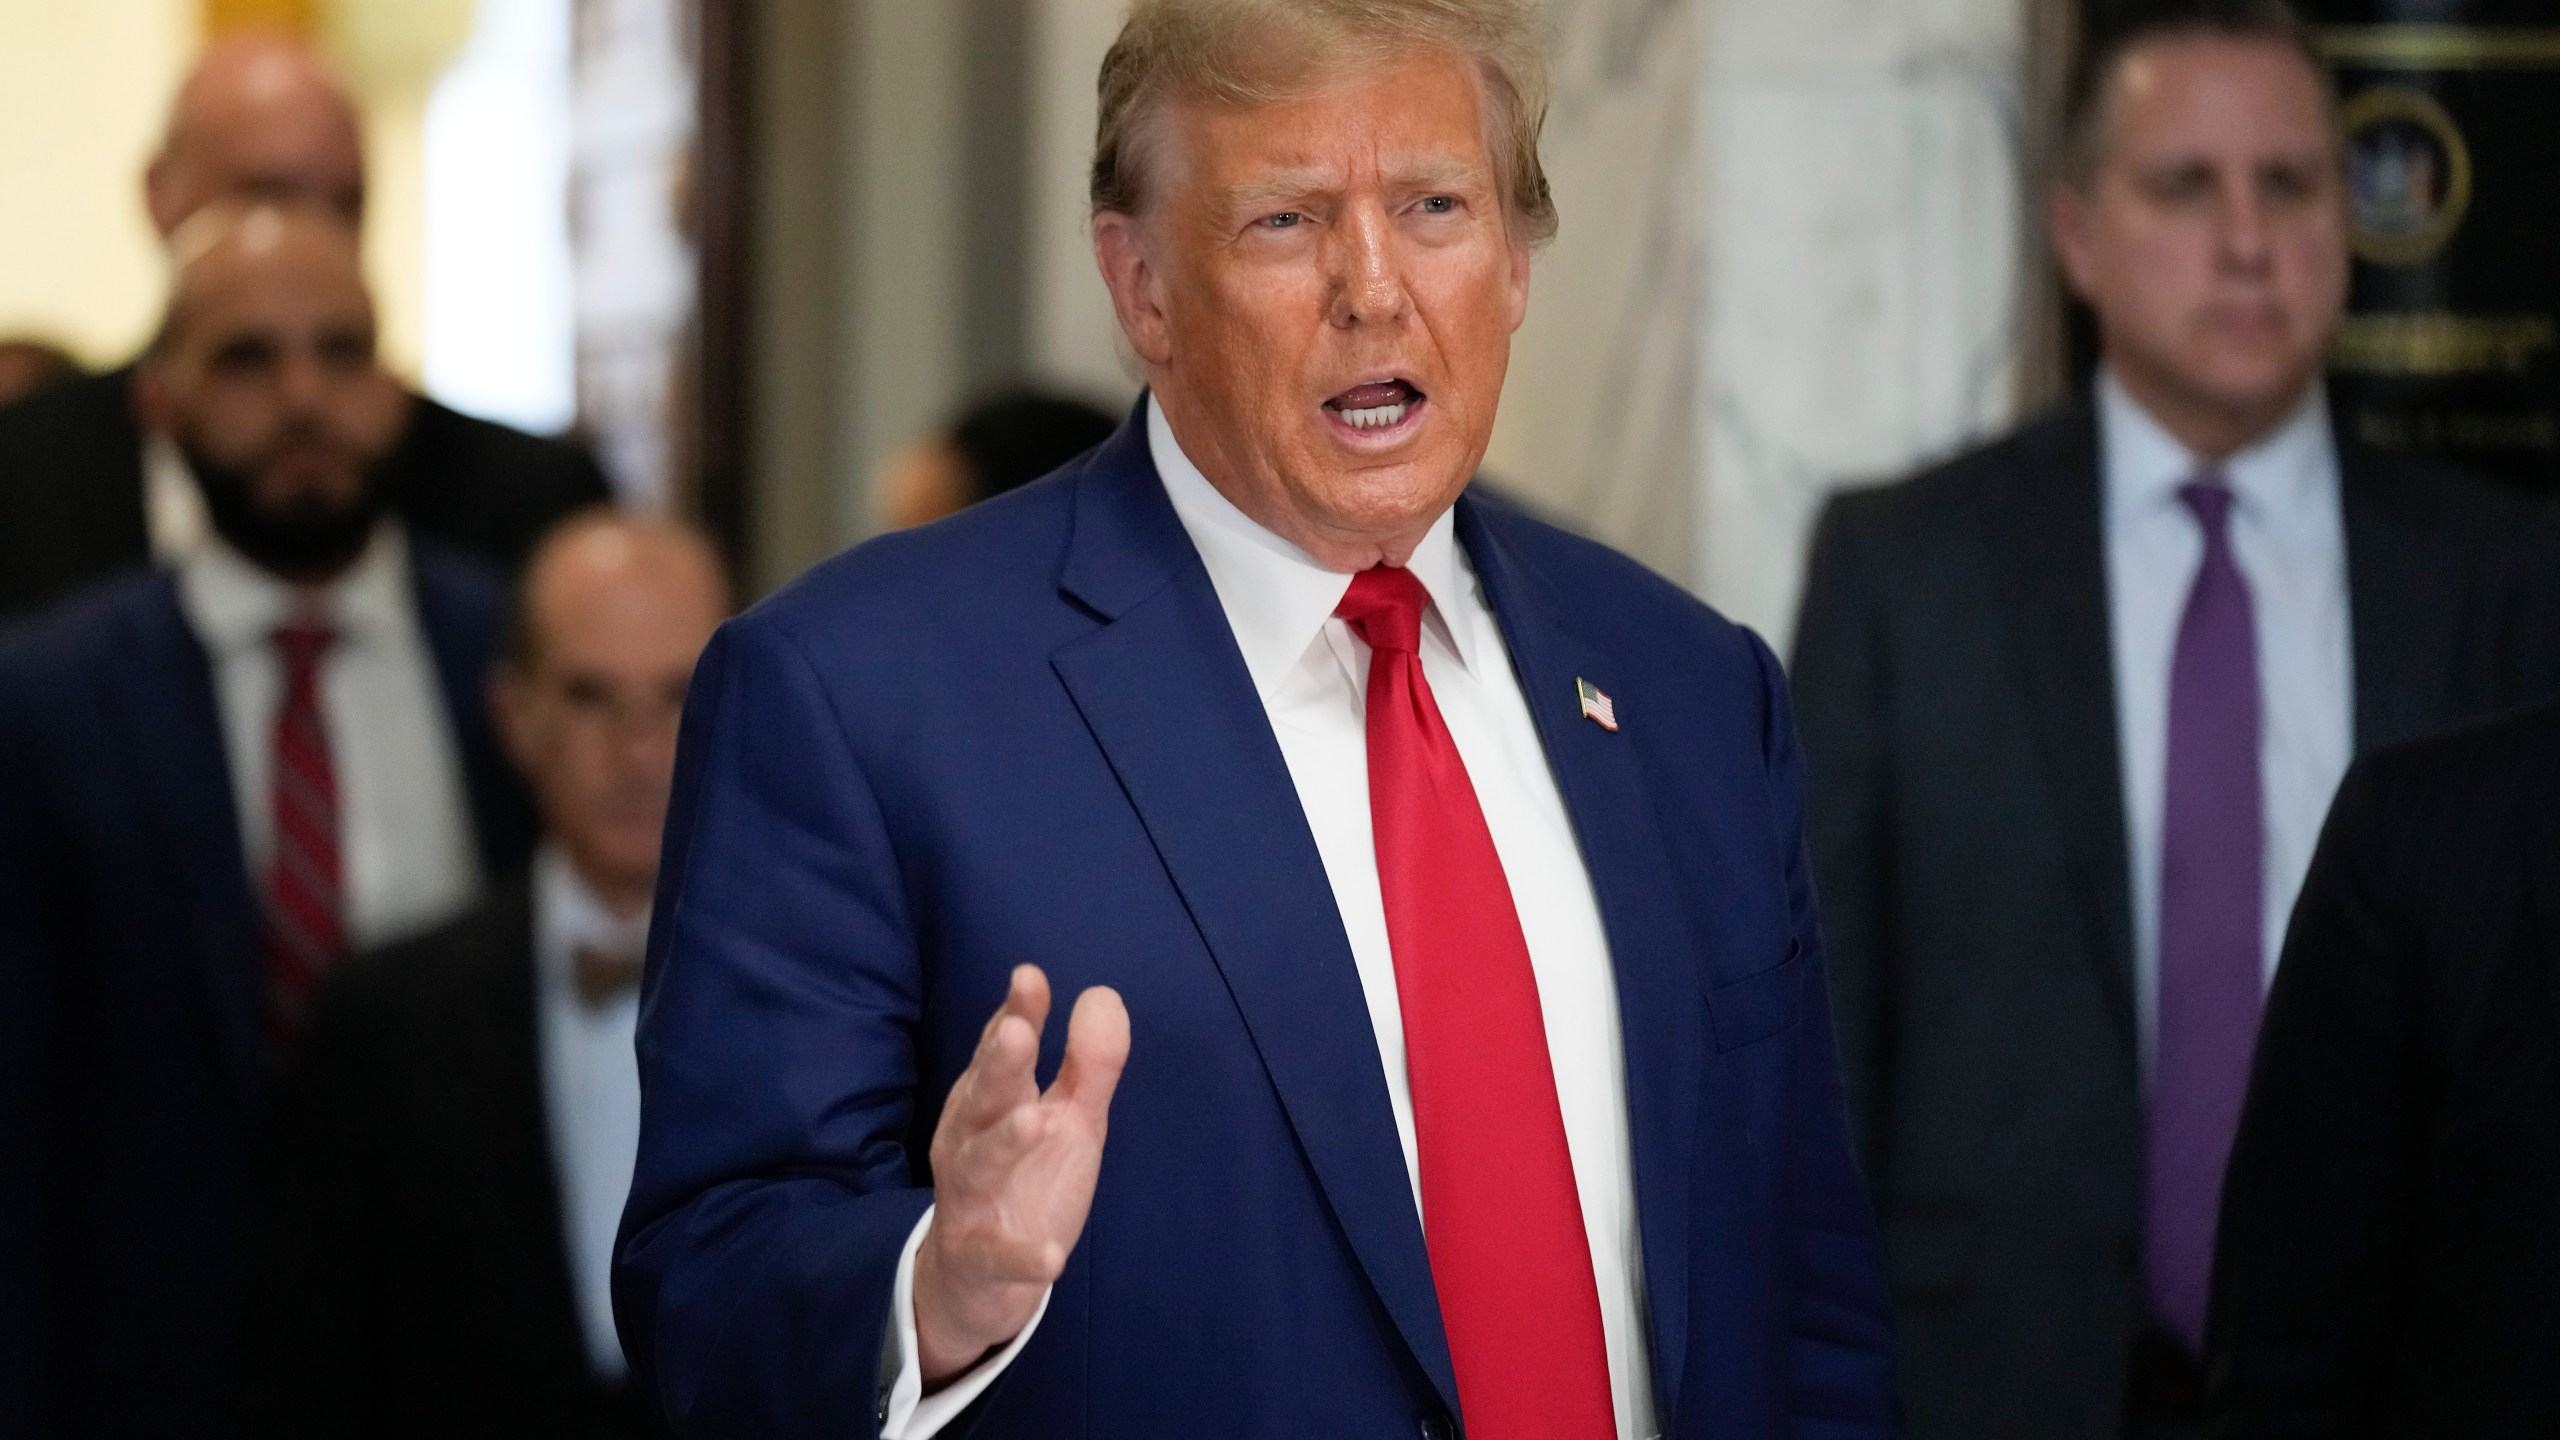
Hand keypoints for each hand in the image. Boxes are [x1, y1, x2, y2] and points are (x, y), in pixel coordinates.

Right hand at [912, 965, 1128, 1383]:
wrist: (978, 1281)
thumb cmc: (1025, 1179)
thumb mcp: (1068, 1120)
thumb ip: (1087, 1062)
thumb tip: (1101, 994)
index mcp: (990, 1102)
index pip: (1000, 1050)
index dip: (1015, 1014)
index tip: (1030, 977)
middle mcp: (970, 1142)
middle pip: (981, 1098)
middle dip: (998, 1065)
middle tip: (1020, 1033)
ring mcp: (971, 1200)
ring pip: (977, 1167)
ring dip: (1003, 1144)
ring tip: (1035, 1121)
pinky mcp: (981, 1257)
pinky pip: (999, 1257)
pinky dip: (1022, 1257)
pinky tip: (1052, 1257)